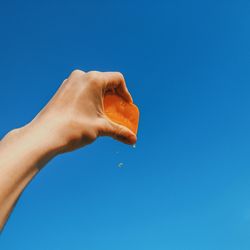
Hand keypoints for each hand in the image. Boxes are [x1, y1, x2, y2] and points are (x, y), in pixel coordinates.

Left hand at [22, 70, 136, 153]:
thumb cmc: (74, 129)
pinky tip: (88, 113)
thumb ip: (120, 131)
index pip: (117, 79)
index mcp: (94, 80)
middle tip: (117, 111)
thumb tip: (133, 140)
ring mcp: (70, 82)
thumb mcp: (101, 128)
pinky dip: (90, 99)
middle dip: (114, 97)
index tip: (126, 106)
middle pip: (105, 82)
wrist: (44, 136)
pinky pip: (81, 90)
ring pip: (93, 86)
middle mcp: (81, 76)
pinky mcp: (62, 90)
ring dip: (101, 98)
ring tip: (103, 114)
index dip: (126, 93)